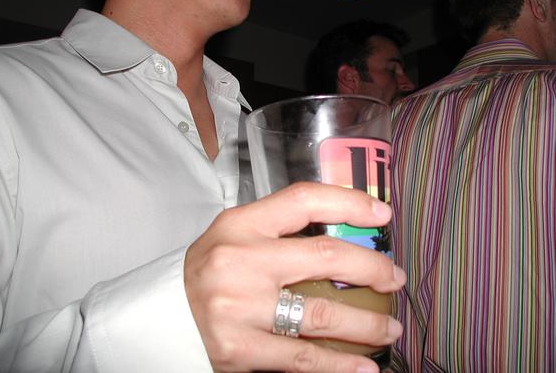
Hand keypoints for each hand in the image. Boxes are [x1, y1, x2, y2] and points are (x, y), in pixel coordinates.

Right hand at [185, 182, 406, 372]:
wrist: (161, 319)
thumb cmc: (208, 272)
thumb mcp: (234, 237)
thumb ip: (279, 230)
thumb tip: (344, 231)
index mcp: (240, 225)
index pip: (304, 200)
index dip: (350, 202)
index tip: (383, 213)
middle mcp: (240, 261)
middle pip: (325, 256)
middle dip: (372, 269)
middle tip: (395, 279)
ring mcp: (240, 307)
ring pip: (322, 315)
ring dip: (367, 325)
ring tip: (391, 330)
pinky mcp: (239, 350)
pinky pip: (303, 359)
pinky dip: (340, 365)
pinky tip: (364, 367)